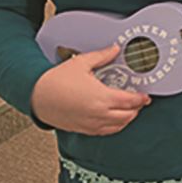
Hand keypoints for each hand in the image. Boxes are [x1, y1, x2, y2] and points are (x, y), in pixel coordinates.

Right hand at [31, 44, 150, 135]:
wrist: (36, 96)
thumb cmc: (55, 82)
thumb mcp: (81, 63)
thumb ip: (102, 56)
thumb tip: (114, 49)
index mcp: (101, 97)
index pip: (129, 101)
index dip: (141, 99)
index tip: (145, 96)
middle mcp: (98, 113)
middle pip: (127, 116)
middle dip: (136, 109)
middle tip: (140, 102)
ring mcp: (90, 123)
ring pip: (117, 127)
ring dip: (127, 119)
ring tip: (130, 111)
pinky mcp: (82, 129)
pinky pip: (104, 132)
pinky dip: (114, 127)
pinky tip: (115, 121)